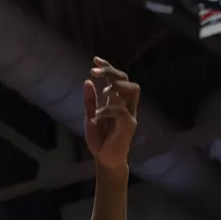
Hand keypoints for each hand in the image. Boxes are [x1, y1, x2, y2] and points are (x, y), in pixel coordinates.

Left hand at [83, 58, 138, 172]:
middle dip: (112, 72)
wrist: (104, 159)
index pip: (117, 79)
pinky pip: (122, 111)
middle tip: (94, 70)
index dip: (108, 68)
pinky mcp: (129, 125)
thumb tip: (87, 81)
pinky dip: (108, 110)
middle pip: (127, 80)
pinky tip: (98, 115)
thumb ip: (90, 101)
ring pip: (133, 90)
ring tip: (104, 89)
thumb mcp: (91, 116)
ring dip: (118, 85)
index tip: (95, 60)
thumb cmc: (100, 139)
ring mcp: (130, 114)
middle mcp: (126, 104)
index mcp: (118, 101)